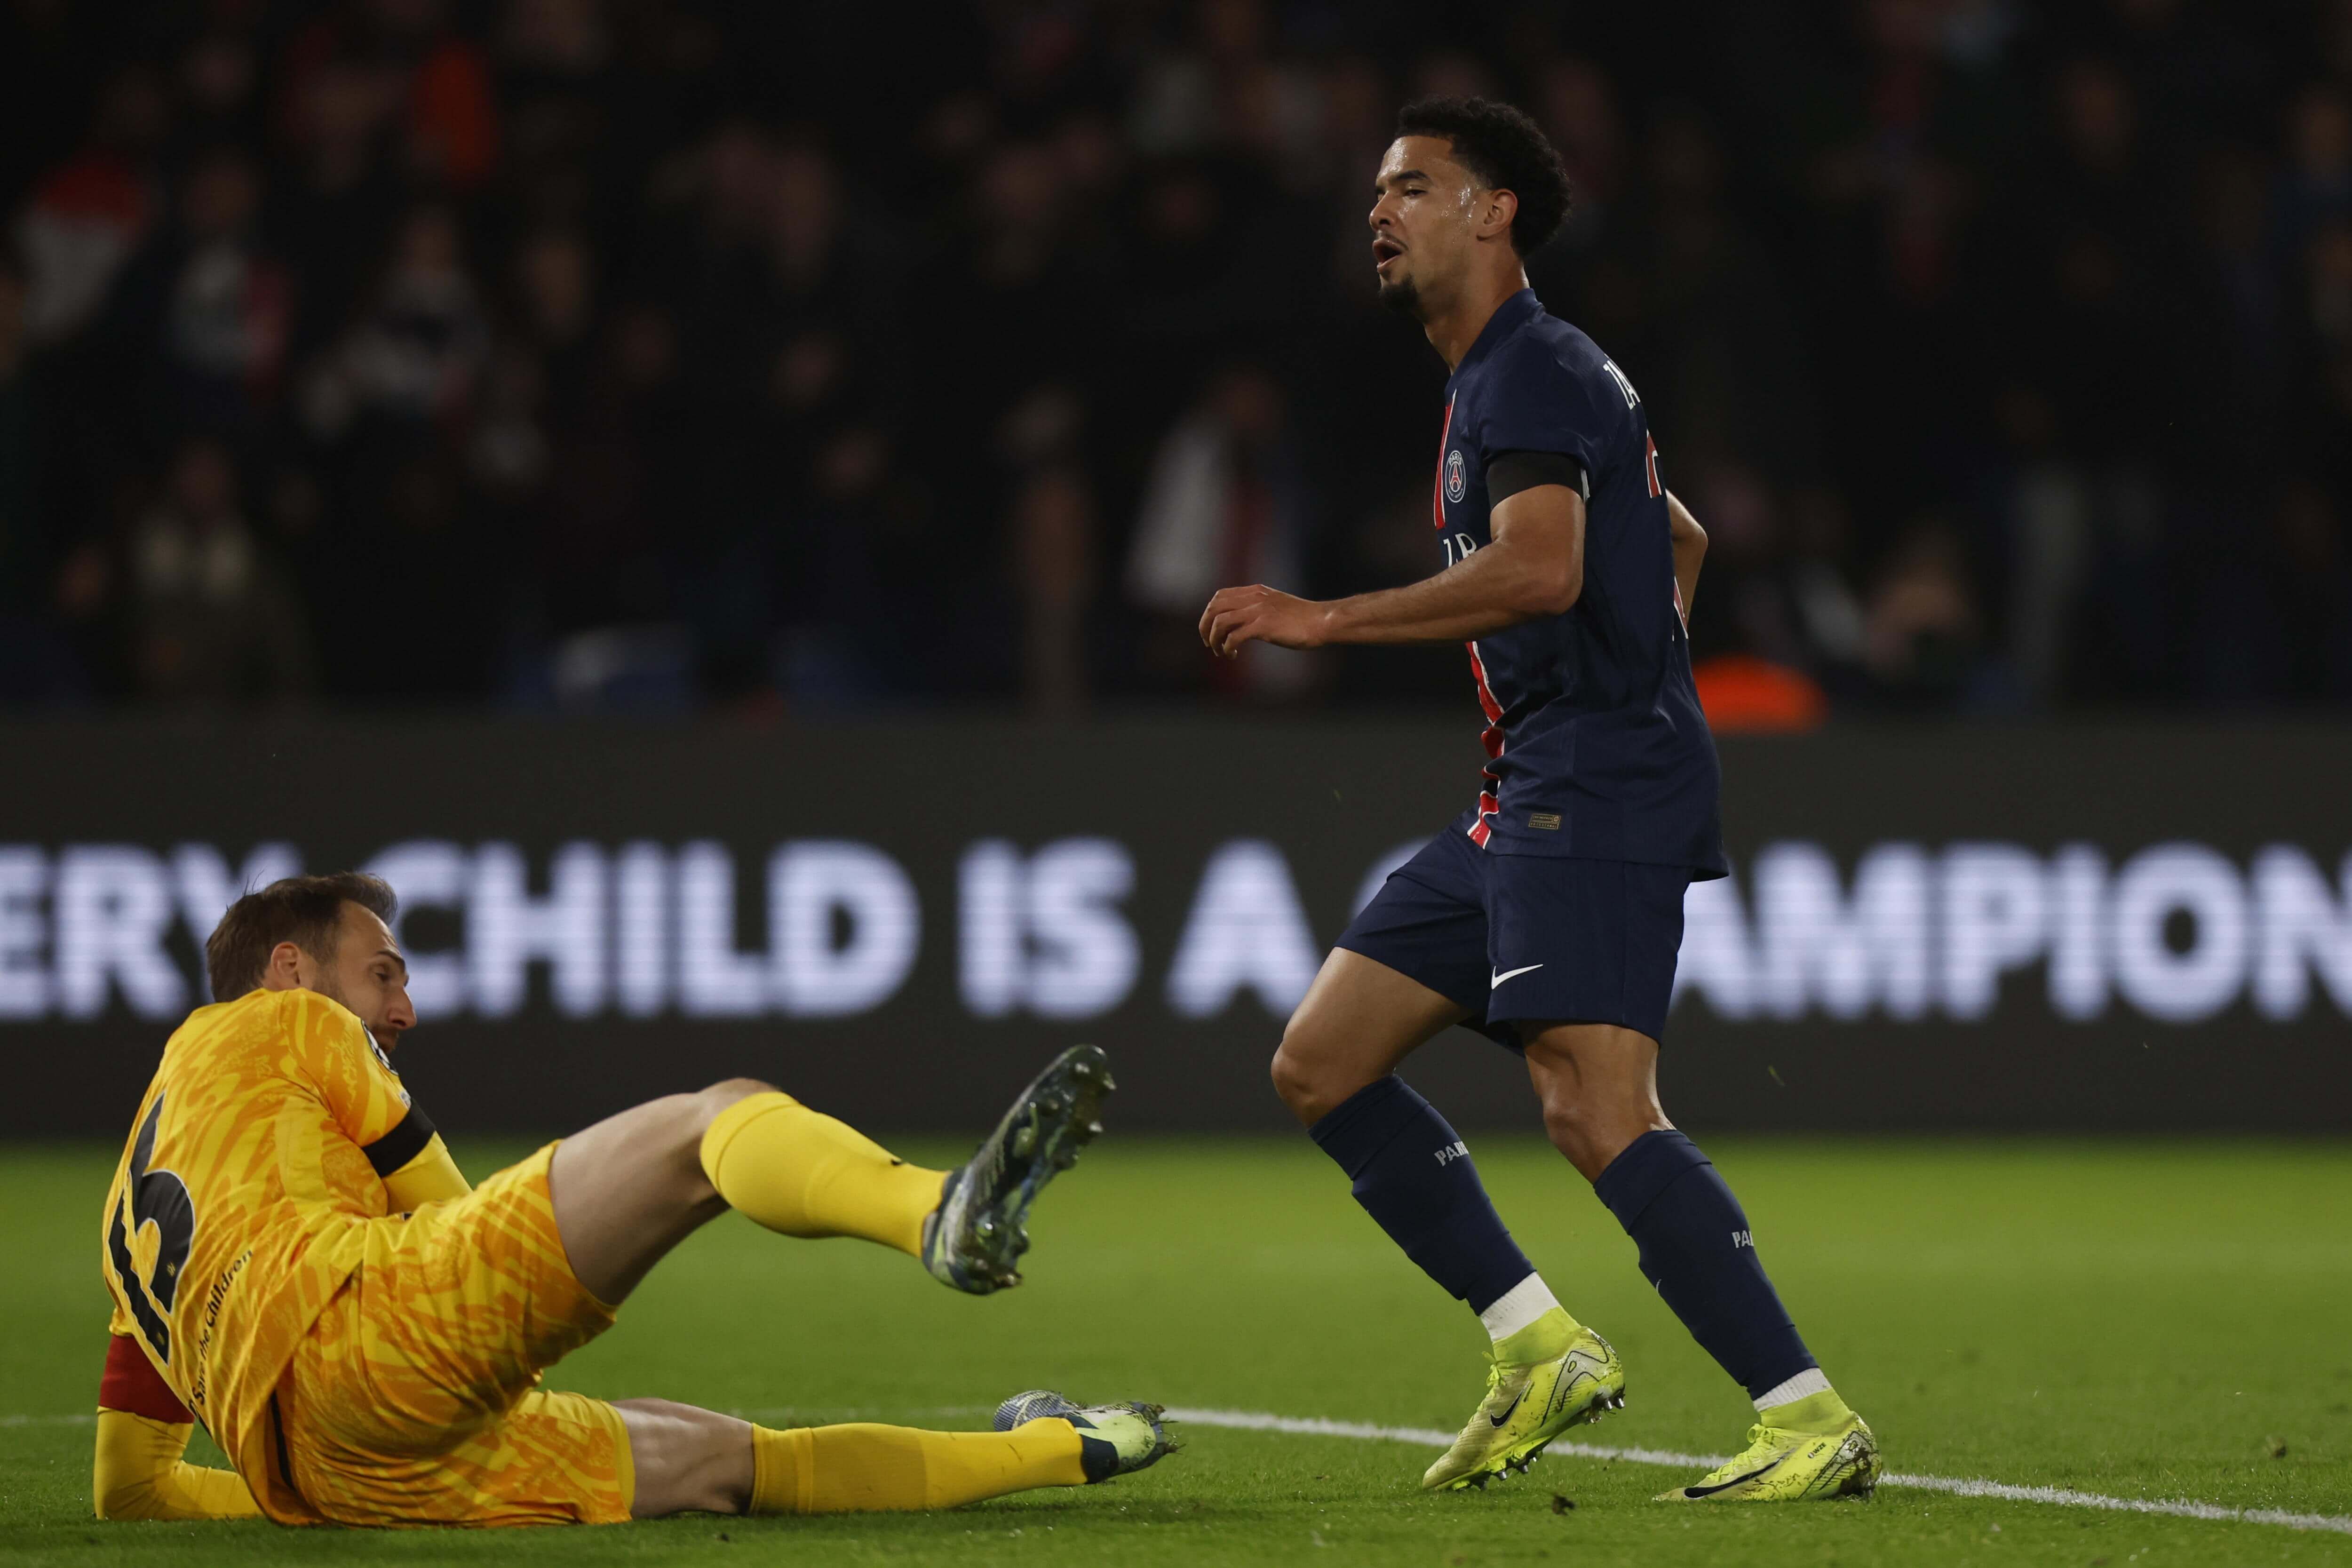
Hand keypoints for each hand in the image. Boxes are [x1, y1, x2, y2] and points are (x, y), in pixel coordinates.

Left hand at [1199, 584, 1329, 657]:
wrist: (1321, 621)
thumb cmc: (1303, 618)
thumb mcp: (1276, 605)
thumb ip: (1259, 607)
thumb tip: (1244, 621)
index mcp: (1255, 591)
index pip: (1219, 596)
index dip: (1210, 613)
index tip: (1212, 630)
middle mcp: (1254, 598)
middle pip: (1214, 607)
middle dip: (1205, 626)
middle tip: (1209, 643)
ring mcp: (1258, 611)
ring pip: (1220, 622)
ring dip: (1214, 639)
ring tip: (1221, 652)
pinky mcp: (1264, 626)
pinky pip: (1234, 636)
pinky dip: (1227, 647)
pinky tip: (1233, 654)